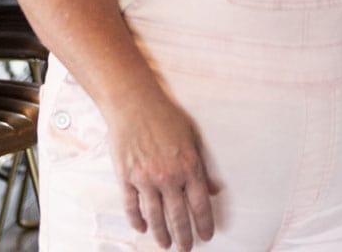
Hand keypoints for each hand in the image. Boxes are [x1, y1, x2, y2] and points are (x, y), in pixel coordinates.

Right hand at [106, 89, 220, 249]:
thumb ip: (204, 165)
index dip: (204, 223)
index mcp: (189, 166)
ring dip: (162, 234)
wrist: (135, 104)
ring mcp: (146, 179)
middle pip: (179, 216)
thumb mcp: (193, 136)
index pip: (200, 204)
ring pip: (156, 216)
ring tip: (166, 245)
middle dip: (184, 236)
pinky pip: (132, 207)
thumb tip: (215, 189)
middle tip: (186, 249)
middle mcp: (168, 176)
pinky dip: (137, 220)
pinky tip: (143, 228)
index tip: (206, 236)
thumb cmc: (166, 116)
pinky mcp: (126, 178)